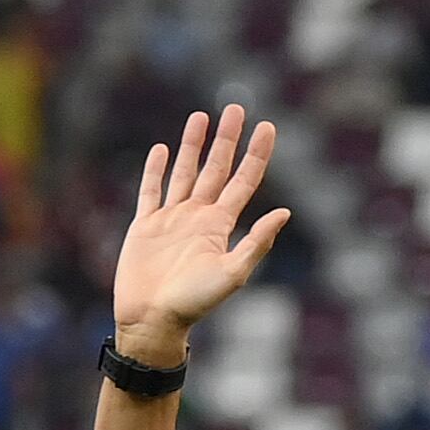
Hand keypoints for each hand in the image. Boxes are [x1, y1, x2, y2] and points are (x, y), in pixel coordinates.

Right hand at [110, 105, 286, 372]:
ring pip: (185, 172)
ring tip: (200, 117)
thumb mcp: (231, 274)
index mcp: (220, 226)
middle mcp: (198, 217)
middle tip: (235, 107)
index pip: (244, 181)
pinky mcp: (145, 226)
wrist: (152, 321)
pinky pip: (151, 191)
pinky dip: (156, 170)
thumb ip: (256, 243)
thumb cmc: (193, 304)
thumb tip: (284, 212)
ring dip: (193, 145)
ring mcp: (171, 220)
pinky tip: (162, 149)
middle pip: (216, 168)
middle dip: (227, 139)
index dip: (256, 154)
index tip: (267, 126)